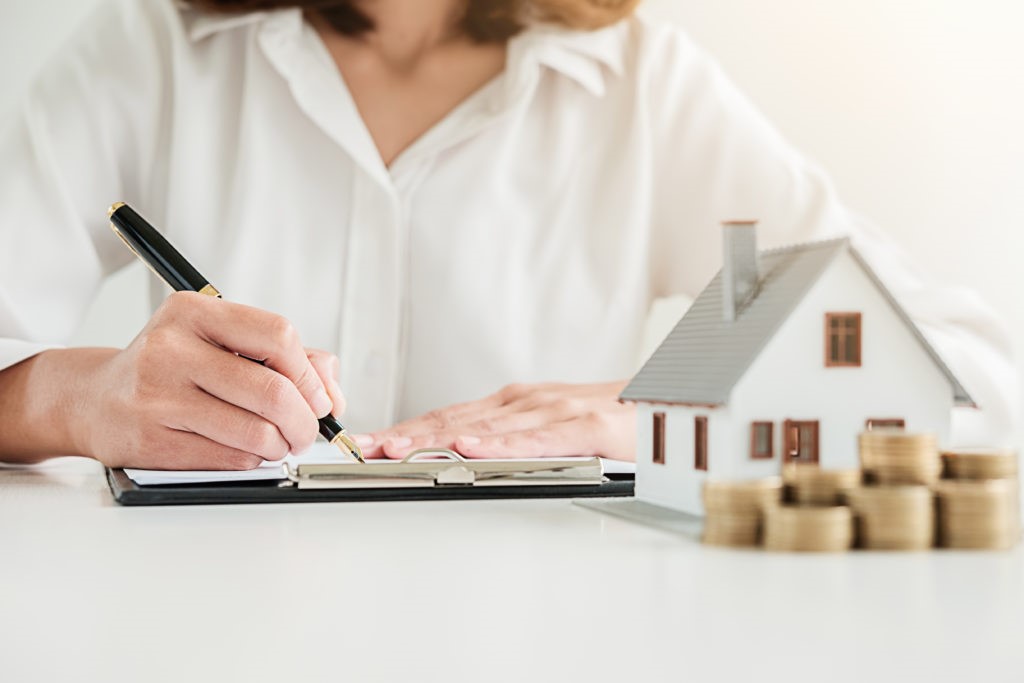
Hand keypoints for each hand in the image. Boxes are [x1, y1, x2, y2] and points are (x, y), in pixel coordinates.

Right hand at [77, 292, 344, 469]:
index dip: (309, 374)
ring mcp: (157, 396)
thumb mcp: (219, 341)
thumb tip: (331, 392)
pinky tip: (247, 452)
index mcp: (193, 312)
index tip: (318, 397)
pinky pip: (231, 459)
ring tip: (279, 443)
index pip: (277, 335)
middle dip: (305, 421)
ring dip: (282, 446)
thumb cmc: (170, 369)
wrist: (95, 398)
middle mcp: (171, 349)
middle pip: (272, 391)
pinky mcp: (151, 441)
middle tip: (307, 432)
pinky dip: (254, 461)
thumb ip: (283, 356)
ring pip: (256, 432)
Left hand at [357, 381, 635, 460]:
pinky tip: (470, 450)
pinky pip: (536, 439)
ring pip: (486, 427)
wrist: (675, 402)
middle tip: (366, 448)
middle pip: (456, 419)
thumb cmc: (614, 420)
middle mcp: (527, 402)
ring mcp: (555, 410)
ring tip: (397, 450)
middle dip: (407, 433)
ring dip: (437, 438)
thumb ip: (512, 440)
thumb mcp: (551, 429)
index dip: (408, 429)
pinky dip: (500, 444)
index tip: (371, 443)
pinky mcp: (585, 426)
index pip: (450, 416)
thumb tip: (465, 453)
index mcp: (516, 404)